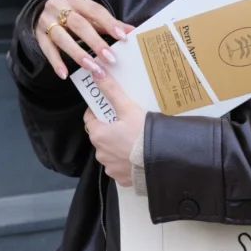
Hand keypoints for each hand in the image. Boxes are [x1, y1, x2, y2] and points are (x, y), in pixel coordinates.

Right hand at [34, 0, 133, 79]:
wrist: (48, 14)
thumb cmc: (76, 17)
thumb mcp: (92, 17)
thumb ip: (110, 24)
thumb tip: (133, 32)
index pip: (94, 10)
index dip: (109, 23)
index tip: (123, 37)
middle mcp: (58, 6)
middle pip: (78, 24)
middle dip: (95, 42)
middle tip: (110, 59)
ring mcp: (46, 21)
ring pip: (62, 37)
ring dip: (78, 54)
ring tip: (92, 68)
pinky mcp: (39, 35)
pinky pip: (47, 50)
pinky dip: (56, 63)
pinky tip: (65, 75)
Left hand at [84, 72, 145, 186]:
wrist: (160, 161)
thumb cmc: (142, 135)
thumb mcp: (127, 108)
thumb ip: (110, 90)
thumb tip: (96, 71)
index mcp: (98, 135)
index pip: (90, 119)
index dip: (99, 112)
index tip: (110, 109)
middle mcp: (100, 153)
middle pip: (101, 137)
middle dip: (110, 130)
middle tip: (126, 124)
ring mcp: (111, 168)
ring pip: (110, 153)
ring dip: (117, 148)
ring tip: (133, 142)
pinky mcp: (122, 179)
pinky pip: (120, 168)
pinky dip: (125, 163)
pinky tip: (135, 158)